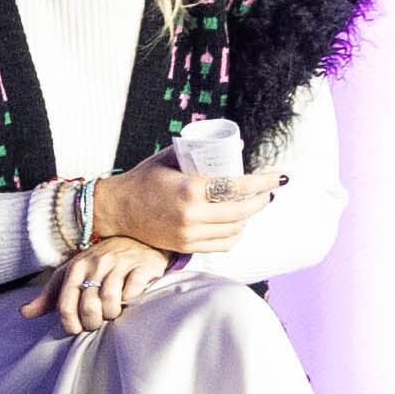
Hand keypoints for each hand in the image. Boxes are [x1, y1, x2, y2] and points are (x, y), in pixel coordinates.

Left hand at [20, 236, 176, 336]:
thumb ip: (49, 296)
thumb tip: (24, 313)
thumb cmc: (99, 264)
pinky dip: (130, 301)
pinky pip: (132, 291)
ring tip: (113, 314)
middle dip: (92, 322)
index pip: (65, 305)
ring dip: (111, 314)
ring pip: (110, 299)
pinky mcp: (142, 266)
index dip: (71, 324)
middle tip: (97, 324)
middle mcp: (96, 263)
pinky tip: (129, 301)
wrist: (136, 239)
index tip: (77, 329)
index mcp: (75, 268)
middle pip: (88, 305)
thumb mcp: (70, 276)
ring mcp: (120, 263)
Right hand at [90, 149, 279, 255]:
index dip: (263, 182)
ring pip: (235, 229)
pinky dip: (234, 235)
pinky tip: (237, 225)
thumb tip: (240, 146)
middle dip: (261, 200)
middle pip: (242, 210)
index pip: (238, 187)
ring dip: (248, 218)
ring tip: (251, 206)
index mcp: (190, 189)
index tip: (278, 178)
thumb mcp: (171, 158)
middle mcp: (191, 214)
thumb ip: (202, 152)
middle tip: (267, 192)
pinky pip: (221, 245)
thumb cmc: (143, 180)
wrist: (116, 209)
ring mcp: (188, 233)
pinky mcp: (184, 246)